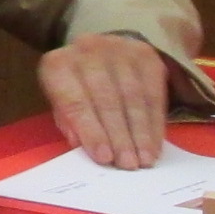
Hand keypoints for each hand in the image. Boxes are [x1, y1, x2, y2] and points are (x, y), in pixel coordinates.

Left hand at [40, 34, 168, 168]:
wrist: (98, 52)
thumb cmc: (75, 87)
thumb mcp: (61, 102)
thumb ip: (68, 121)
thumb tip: (81, 144)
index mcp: (58, 65)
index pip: (75, 101)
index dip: (91, 131)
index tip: (104, 158)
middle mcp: (88, 50)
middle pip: (107, 99)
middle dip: (120, 136)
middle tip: (128, 165)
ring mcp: (119, 48)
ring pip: (134, 96)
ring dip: (141, 132)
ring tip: (144, 160)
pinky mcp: (145, 54)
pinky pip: (154, 92)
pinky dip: (155, 122)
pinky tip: (155, 144)